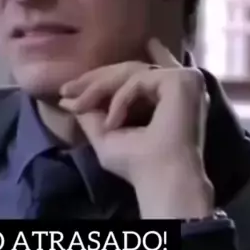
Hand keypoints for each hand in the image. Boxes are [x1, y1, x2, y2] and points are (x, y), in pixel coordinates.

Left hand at [59, 38, 213, 218]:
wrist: (162, 179)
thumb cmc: (137, 164)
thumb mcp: (104, 133)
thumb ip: (89, 111)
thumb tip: (65, 98)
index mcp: (165, 95)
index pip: (134, 72)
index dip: (103, 75)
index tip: (68, 88)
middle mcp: (177, 83)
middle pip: (127, 69)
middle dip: (93, 80)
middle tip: (65, 90)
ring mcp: (183, 79)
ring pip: (129, 71)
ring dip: (99, 88)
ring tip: (80, 107)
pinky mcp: (182, 79)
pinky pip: (139, 79)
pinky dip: (120, 99)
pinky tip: (112, 122)